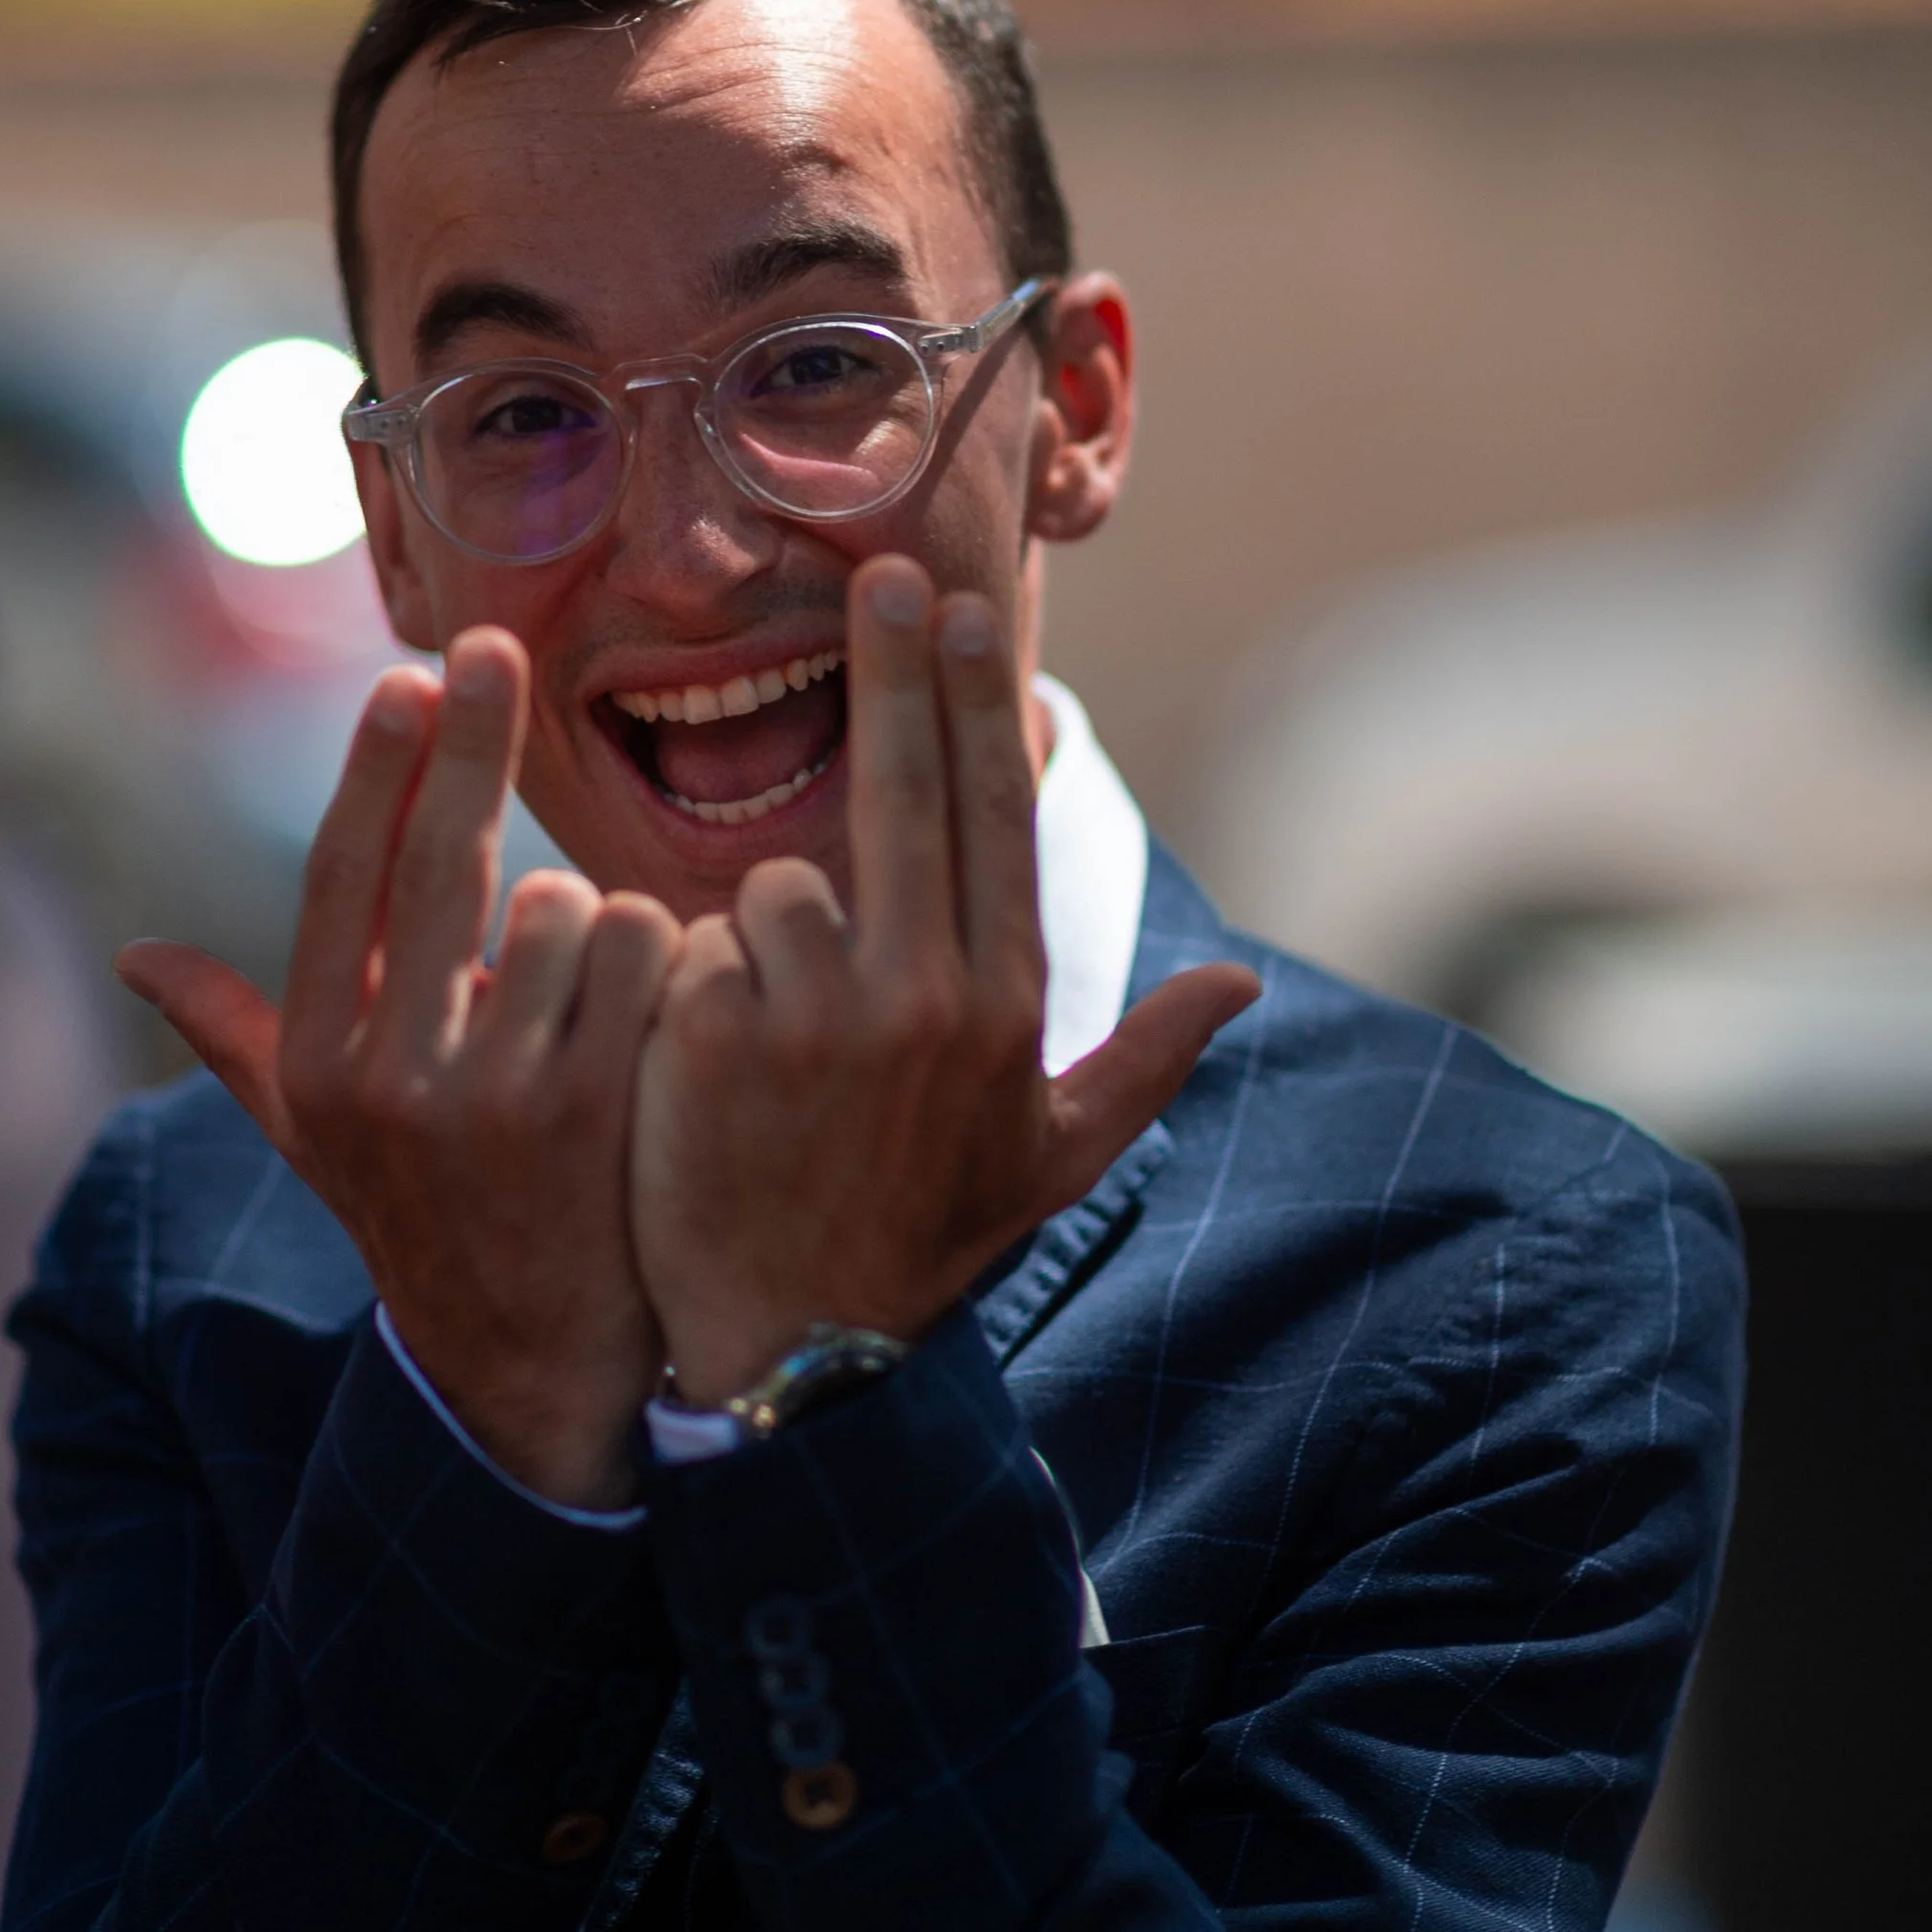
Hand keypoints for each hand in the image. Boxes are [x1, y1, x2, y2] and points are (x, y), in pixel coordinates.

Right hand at [119, 635, 680, 1507]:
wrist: (531, 1373)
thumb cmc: (429, 1218)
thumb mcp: (318, 1138)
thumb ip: (237, 1035)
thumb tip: (129, 959)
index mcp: (319, 1064)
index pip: (340, 879)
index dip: (374, 772)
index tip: (406, 679)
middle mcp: (389, 1078)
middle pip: (439, 863)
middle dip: (469, 740)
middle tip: (497, 647)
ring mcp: (492, 1098)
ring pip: (564, 908)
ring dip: (591, 915)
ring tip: (591, 984)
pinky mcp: (592, 1116)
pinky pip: (645, 960)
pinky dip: (662, 955)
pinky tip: (663, 999)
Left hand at [628, 556, 1259, 1406]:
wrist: (796, 1359)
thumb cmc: (922, 1244)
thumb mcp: (1051, 1163)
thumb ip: (1142, 1061)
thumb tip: (1242, 984)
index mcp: (1006, 1006)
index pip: (997, 818)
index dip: (982, 707)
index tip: (969, 615)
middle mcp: (928, 995)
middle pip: (909, 789)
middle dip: (900, 669)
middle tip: (885, 572)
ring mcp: (821, 1013)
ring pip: (782, 882)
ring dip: (764, 937)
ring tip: (766, 1043)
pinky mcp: (716, 1033)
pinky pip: (694, 943)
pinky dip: (690, 985)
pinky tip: (701, 1069)